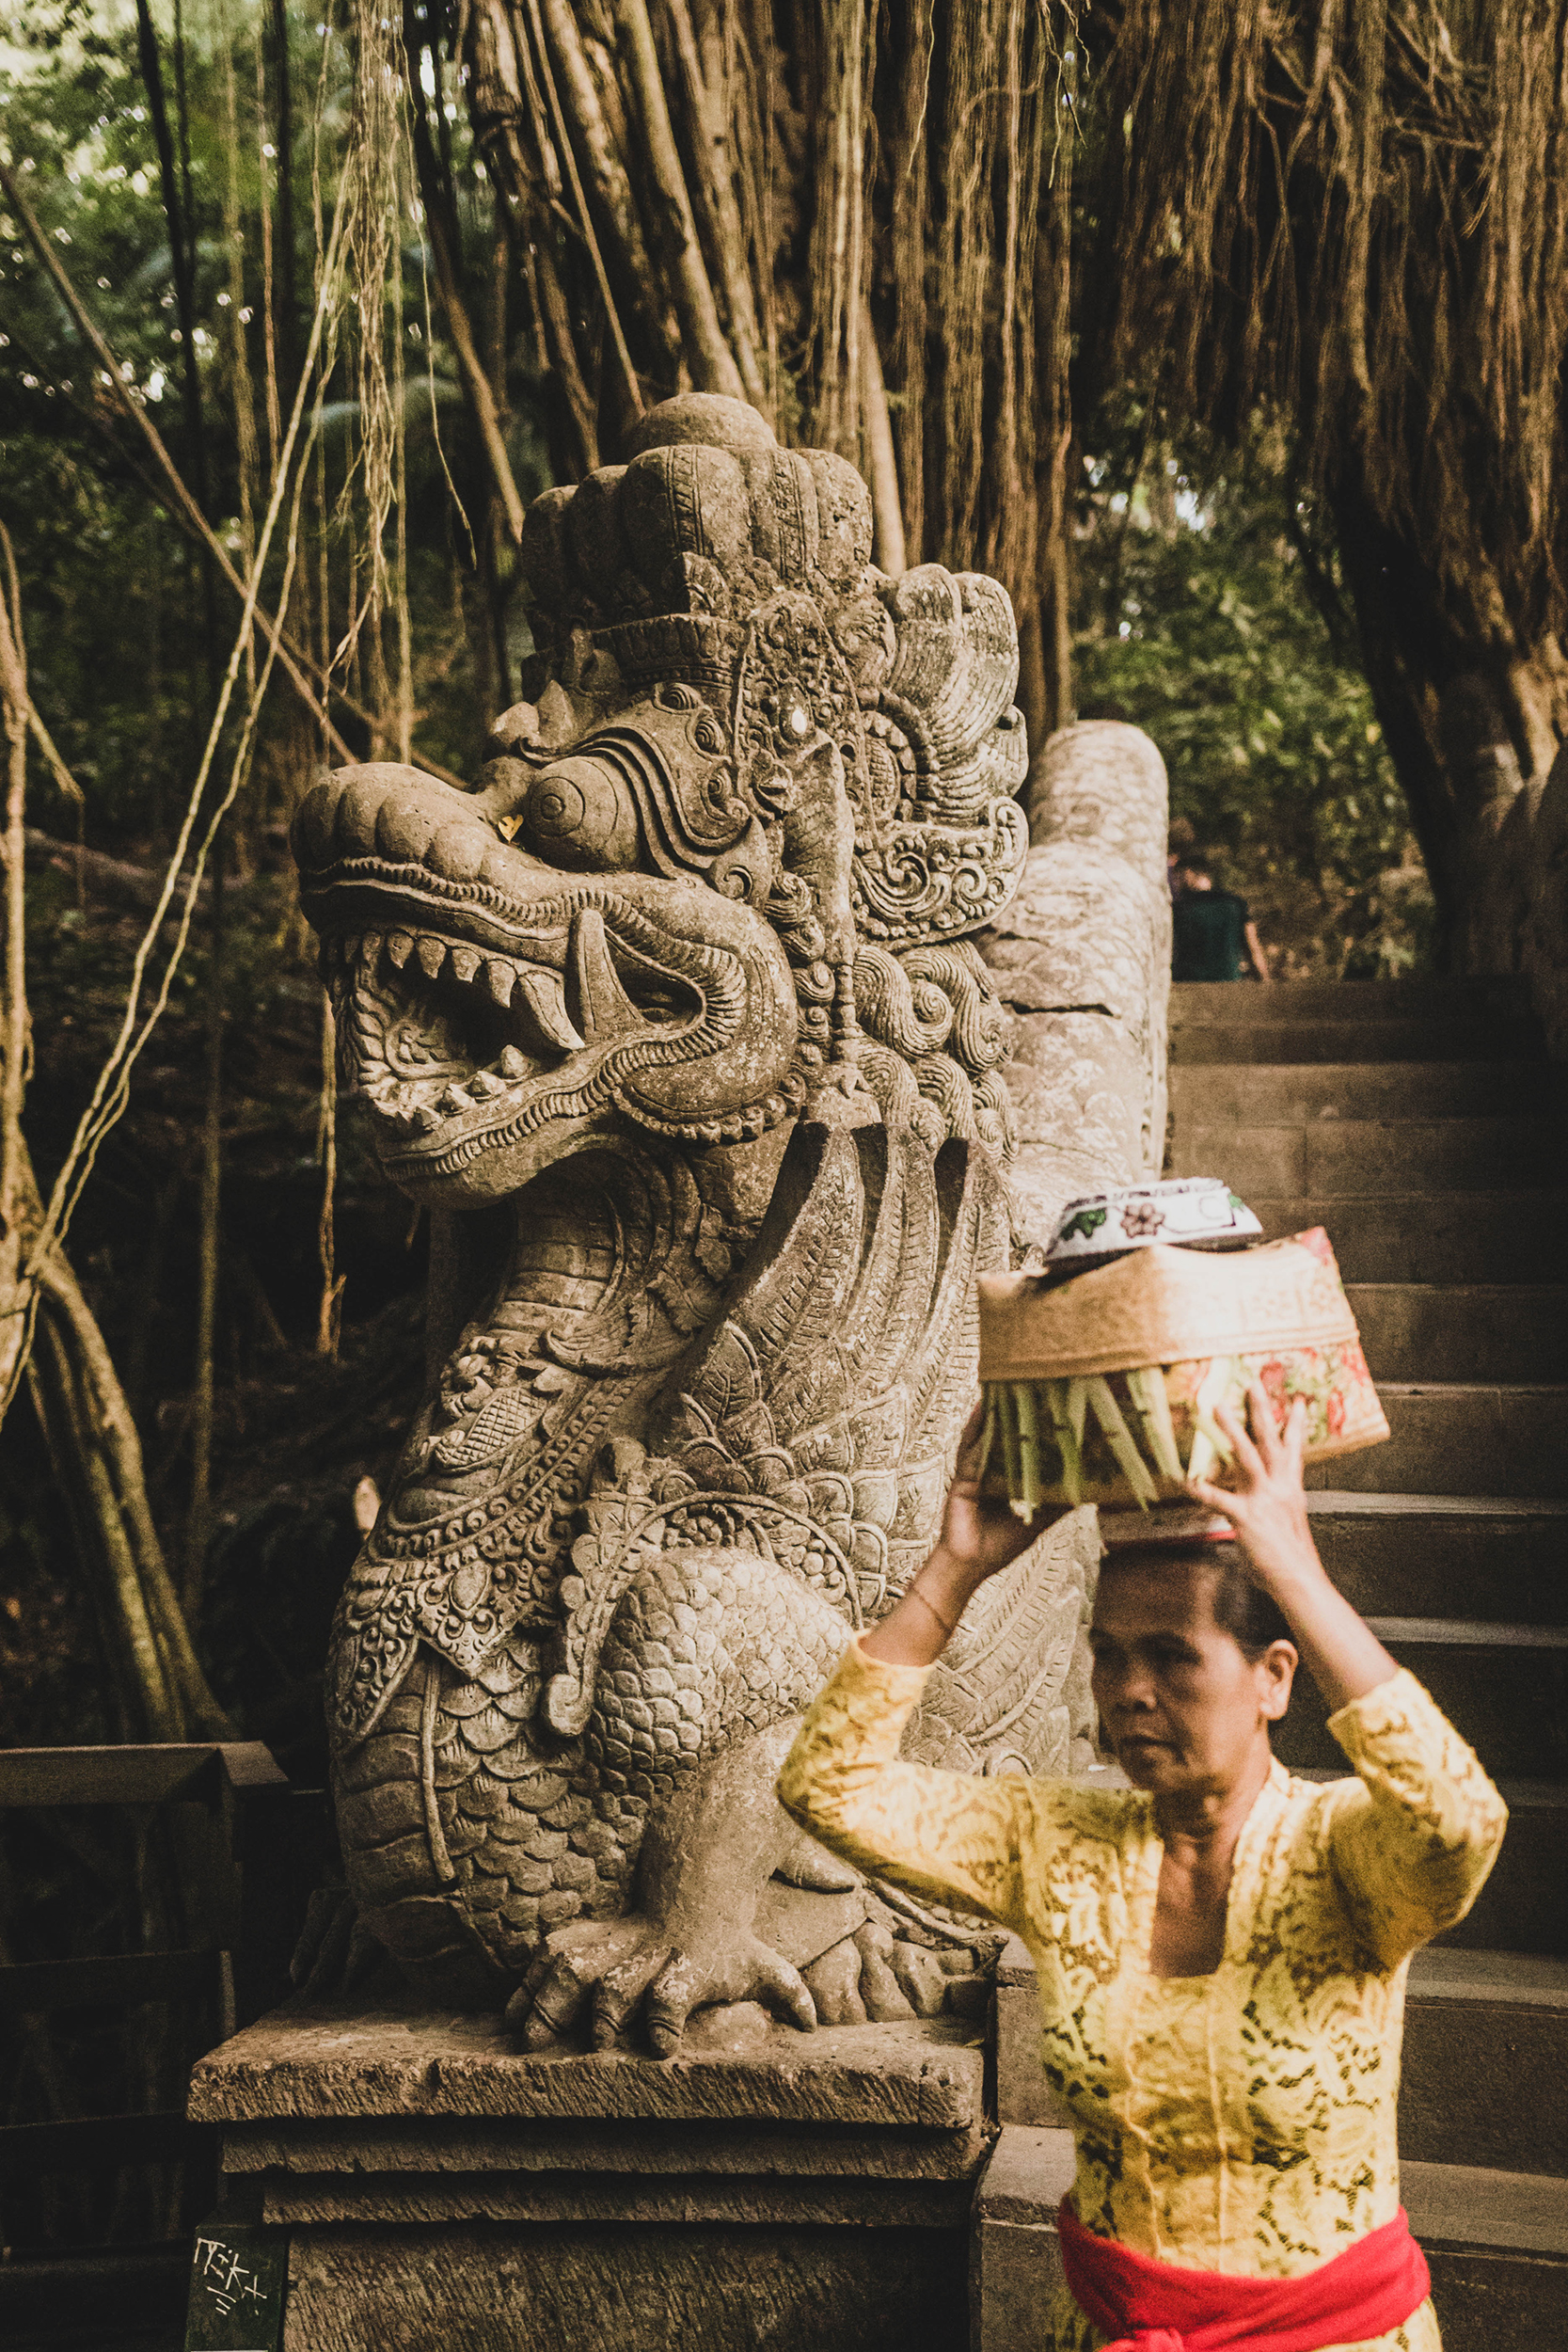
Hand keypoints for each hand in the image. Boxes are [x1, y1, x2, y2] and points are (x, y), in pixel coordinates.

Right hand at [861, 1397, 1058, 1665]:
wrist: (970, 1566)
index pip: (1023, 1444)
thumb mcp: (1039, 1520)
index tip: (1053, 1400)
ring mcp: (973, 1469)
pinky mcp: (962, 1476)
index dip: (1036, 1424)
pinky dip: (979, 1428)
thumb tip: (1092, 1492)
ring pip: (988, 1432)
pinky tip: (984, 1408)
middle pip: (1004, 1432)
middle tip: (1031, 1379)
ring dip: (996, 1408)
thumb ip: (1058, 1503)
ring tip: (1006, 1380)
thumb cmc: (1000, 1545)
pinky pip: (972, 1448)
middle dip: (1014, 1407)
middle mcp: (989, 1467)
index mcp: (1006, 1476)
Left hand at [1187, 1378, 1323, 1599]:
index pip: (1294, 1449)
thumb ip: (1276, 1504)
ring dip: (1232, 1431)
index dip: (1296, 1423)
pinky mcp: (1247, 1517)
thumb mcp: (1289, 1522)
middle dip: (1262, 1410)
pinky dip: (1201, 1489)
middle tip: (1253, 1384)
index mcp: (1291, 1489)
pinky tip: (1184, 1480)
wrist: (1299, 1579)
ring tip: (1216, 1408)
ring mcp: (1263, 1500)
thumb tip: (1266, 1500)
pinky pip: (1219, 1499)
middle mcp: (1280, 1488)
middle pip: (1271, 1441)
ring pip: (1247, 1456)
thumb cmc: (1292, 1557)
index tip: (1298, 1400)